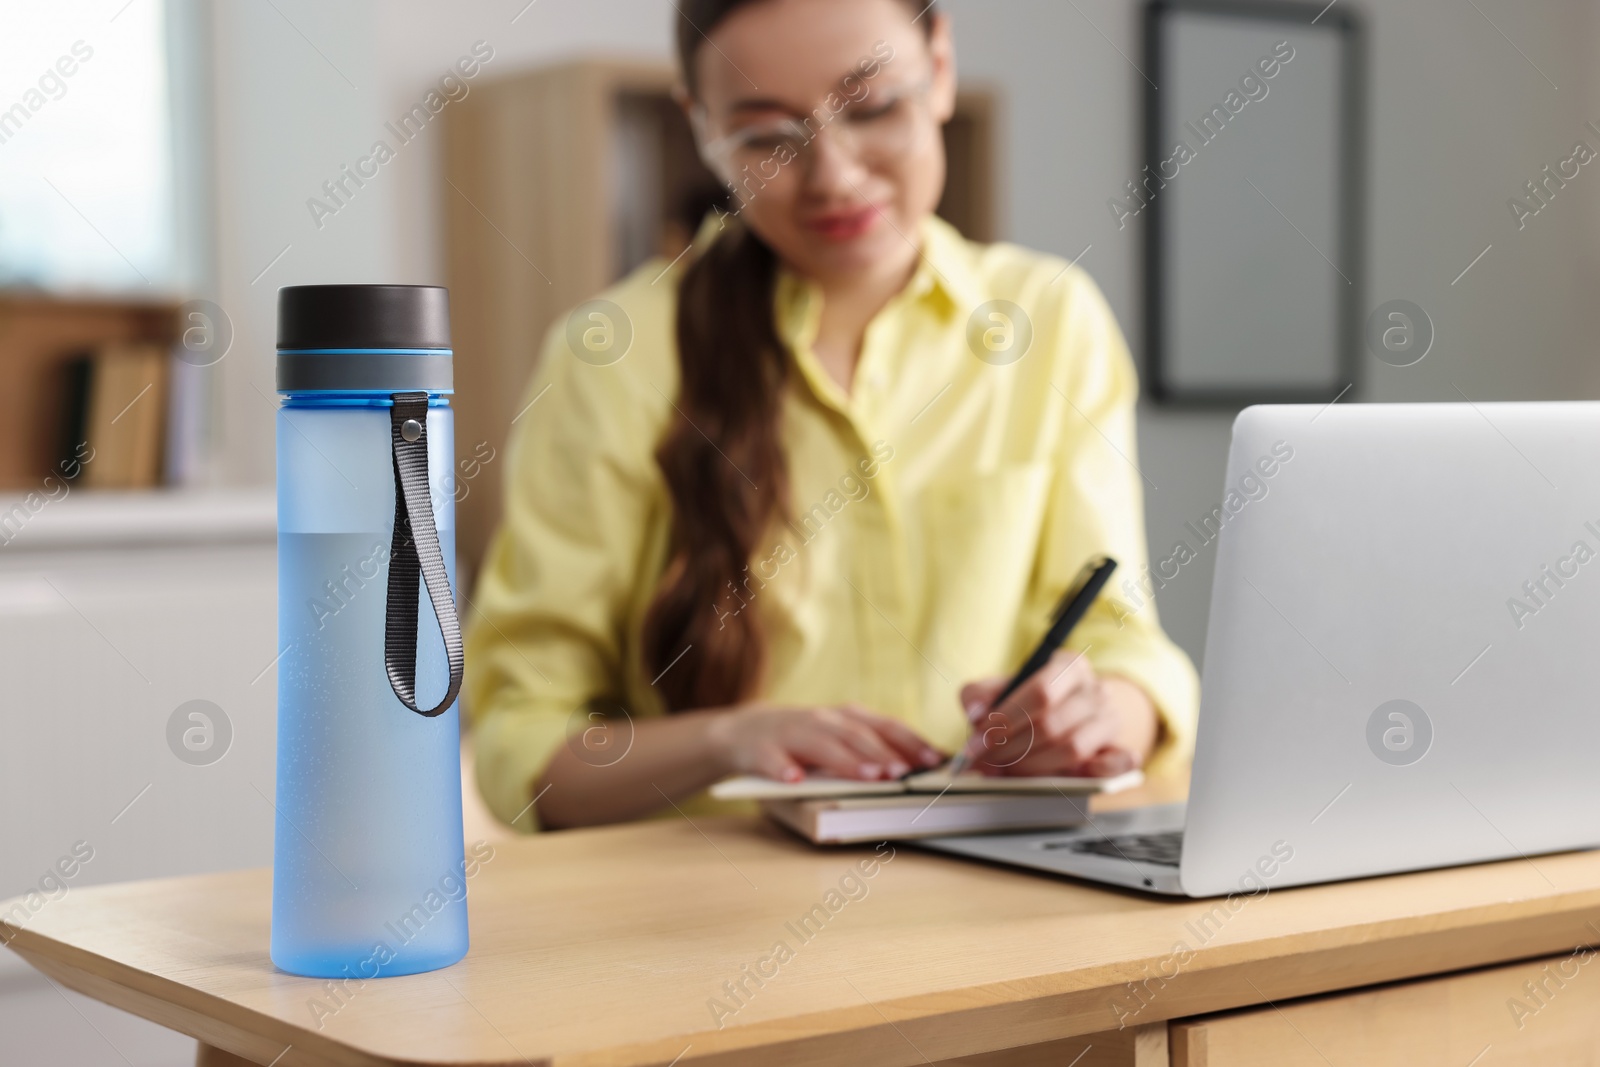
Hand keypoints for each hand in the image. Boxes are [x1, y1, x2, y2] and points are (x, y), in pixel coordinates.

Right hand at [706, 704, 945, 782]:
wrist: (744, 731)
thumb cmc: (805, 739)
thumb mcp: (839, 736)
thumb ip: (873, 747)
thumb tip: (922, 768)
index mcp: (846, 717)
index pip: (885, 726)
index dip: (910, 742)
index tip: (935, 761)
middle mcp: (822, 720)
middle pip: (857, 736)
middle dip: (882, 754)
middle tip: (904, 774)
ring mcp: (791, 733)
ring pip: (821, 746)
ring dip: (846, 761)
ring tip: (868, 778)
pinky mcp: (761, 749)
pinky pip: (772, 760)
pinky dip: (783, 769)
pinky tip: (794, 781)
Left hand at [957, 652, 1156, 776]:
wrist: (1065, 713)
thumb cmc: (1028, 702)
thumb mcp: (1001, 689)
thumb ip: (979, 695)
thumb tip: (974, 713)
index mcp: (1070, 666)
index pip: (1041, 692)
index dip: (1006, 719)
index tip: (978, 741)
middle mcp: (1095, 690)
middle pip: (1053, 724)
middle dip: (1011, 747)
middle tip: (986, 761)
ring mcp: (1110, 720)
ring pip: (1073, 748)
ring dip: (1033, 765)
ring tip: (1008, 769)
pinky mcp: (1118, 750)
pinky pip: (1114, 765)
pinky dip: (1092, 773)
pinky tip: (1066, 776)